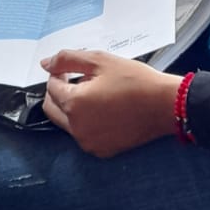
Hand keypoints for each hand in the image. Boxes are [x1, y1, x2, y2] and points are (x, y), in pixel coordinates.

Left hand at [41, 49, 179, 157]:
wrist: (165, 106)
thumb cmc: (135, 80)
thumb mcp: (100, 60)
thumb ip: (68, 59)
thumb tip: (44, 64)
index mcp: (74, 104)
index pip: (51, 87)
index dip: (59, 74)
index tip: (73, 69)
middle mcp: (77, 128)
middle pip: (52, 108)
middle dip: (59, 92)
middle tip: (79, 80)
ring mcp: (88, 143)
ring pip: (66, 123)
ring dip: (71, 107)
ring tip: (95, 94)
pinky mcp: (101, 151)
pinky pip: (83, 135)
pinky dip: (85, 122)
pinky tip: (104, 110)